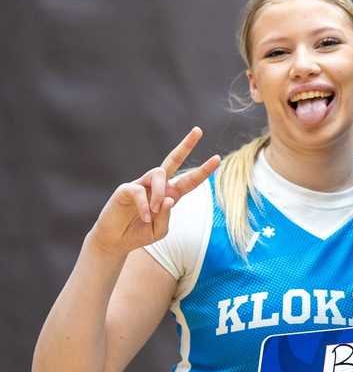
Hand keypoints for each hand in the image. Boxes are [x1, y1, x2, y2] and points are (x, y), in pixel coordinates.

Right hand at [88, 127, 220, 256]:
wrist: (116, 241)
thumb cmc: (139, 233)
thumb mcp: (160, 230)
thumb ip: (167, 216)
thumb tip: (169, 198)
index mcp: (170, 195)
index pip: (190, 180)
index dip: (203, 171)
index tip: (218, 158)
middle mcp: (157, 185)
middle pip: (173, 160)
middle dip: (186, 145)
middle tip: (198, 130)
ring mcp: (141, 185)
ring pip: (159, 173)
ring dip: (160, 193)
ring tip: (154, 211)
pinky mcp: (126, 189)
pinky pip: (140, 191)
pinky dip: (145, 206)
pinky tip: (145, 217)